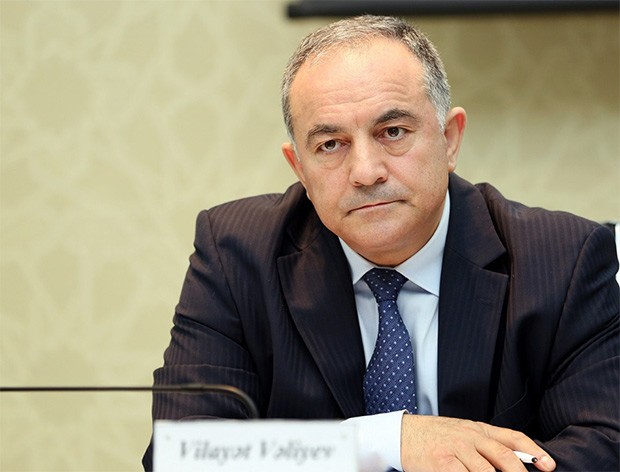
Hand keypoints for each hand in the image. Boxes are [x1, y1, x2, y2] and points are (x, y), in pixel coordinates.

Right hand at [400, 414, 555, 471]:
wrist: (402, 434)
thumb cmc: (434, 437)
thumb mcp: (462, 433)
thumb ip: (485, 444)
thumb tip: (512, 462)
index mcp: (477, 429)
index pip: (512, 437)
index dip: (533, 451)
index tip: (549, 466)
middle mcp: (469, 436)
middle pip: (504, 457)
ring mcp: (456, 449)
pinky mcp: (442, 463)